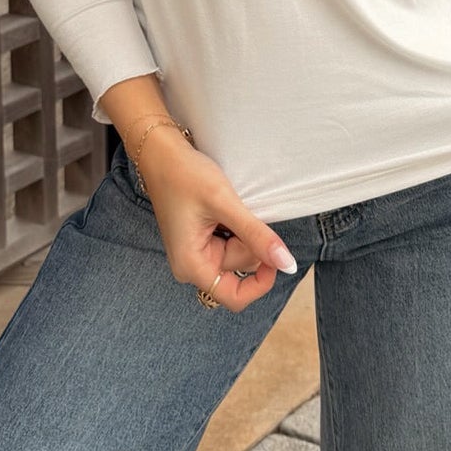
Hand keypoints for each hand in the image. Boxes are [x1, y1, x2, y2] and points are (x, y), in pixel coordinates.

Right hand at [134, 126, 299, 309]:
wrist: (162, 153)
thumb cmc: (185, 176)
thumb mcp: (225, 204)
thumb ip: (257, 236)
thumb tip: (288, 264)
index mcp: (191, 266)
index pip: (235, 297)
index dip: (261, 282)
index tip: (274, 253)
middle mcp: (191, 265)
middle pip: (240, 269)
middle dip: (248, 242)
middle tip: (234, 211)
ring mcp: (197, 253)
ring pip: (239, 254)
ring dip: (243, 231)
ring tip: (226, 206)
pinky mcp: (202, 241)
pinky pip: (231, 242)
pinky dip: (236, 227)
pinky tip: (223, 208)